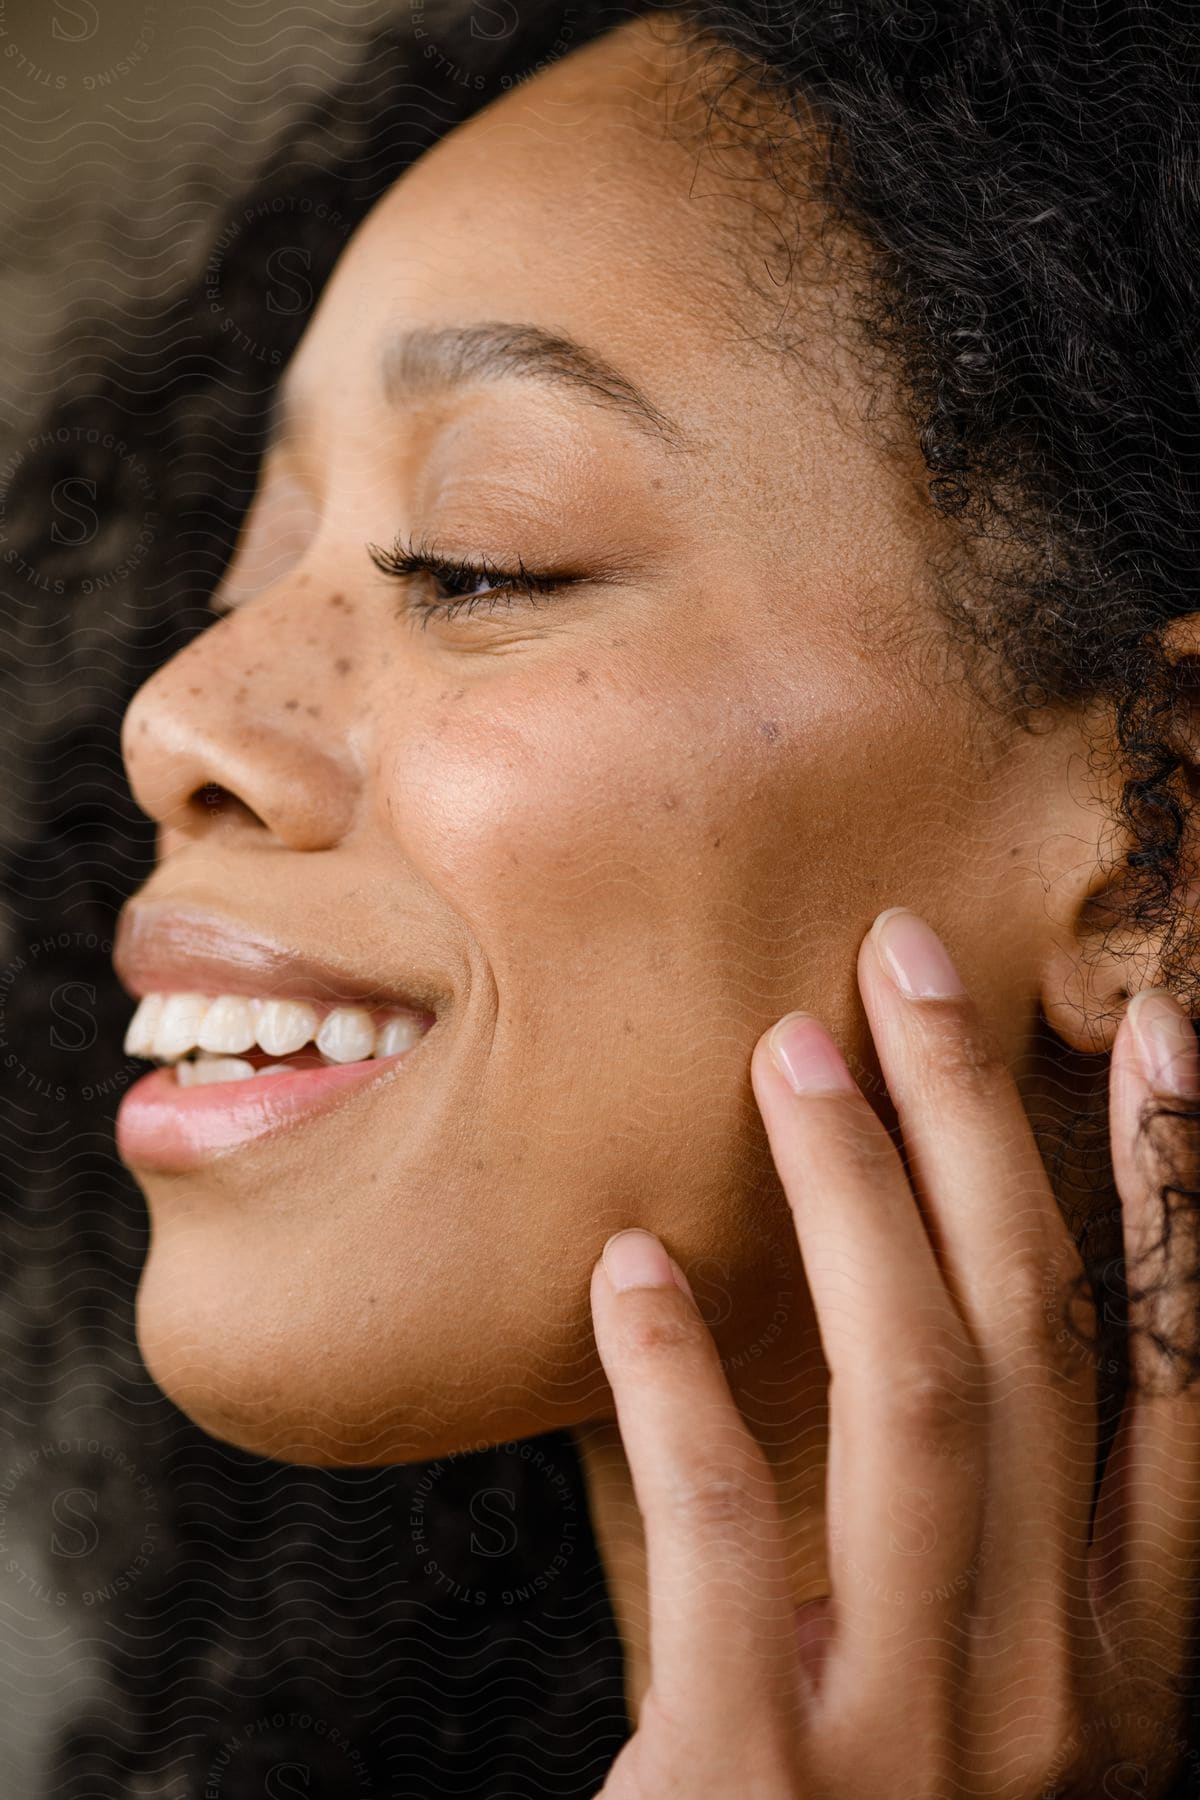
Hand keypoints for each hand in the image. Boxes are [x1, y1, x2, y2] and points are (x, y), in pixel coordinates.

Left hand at [589, 907, 1199, 1797]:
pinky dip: (681, 1379)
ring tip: (789, 1053)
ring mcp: (922, 1735)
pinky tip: (632, 1264)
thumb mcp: (992, 1685)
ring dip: (854, 1194)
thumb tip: (955, 1285)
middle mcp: (1063, 1683)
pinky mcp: (757, 1778)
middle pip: (1039, 1334)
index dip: (1176, 1194)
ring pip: (918, 1392)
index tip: (1149, 1029)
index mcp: (1134, 1652)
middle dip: (983, 1124)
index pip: (1175, 1372)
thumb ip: (1001, 1533)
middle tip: (910, 962)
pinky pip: (731, 1528)